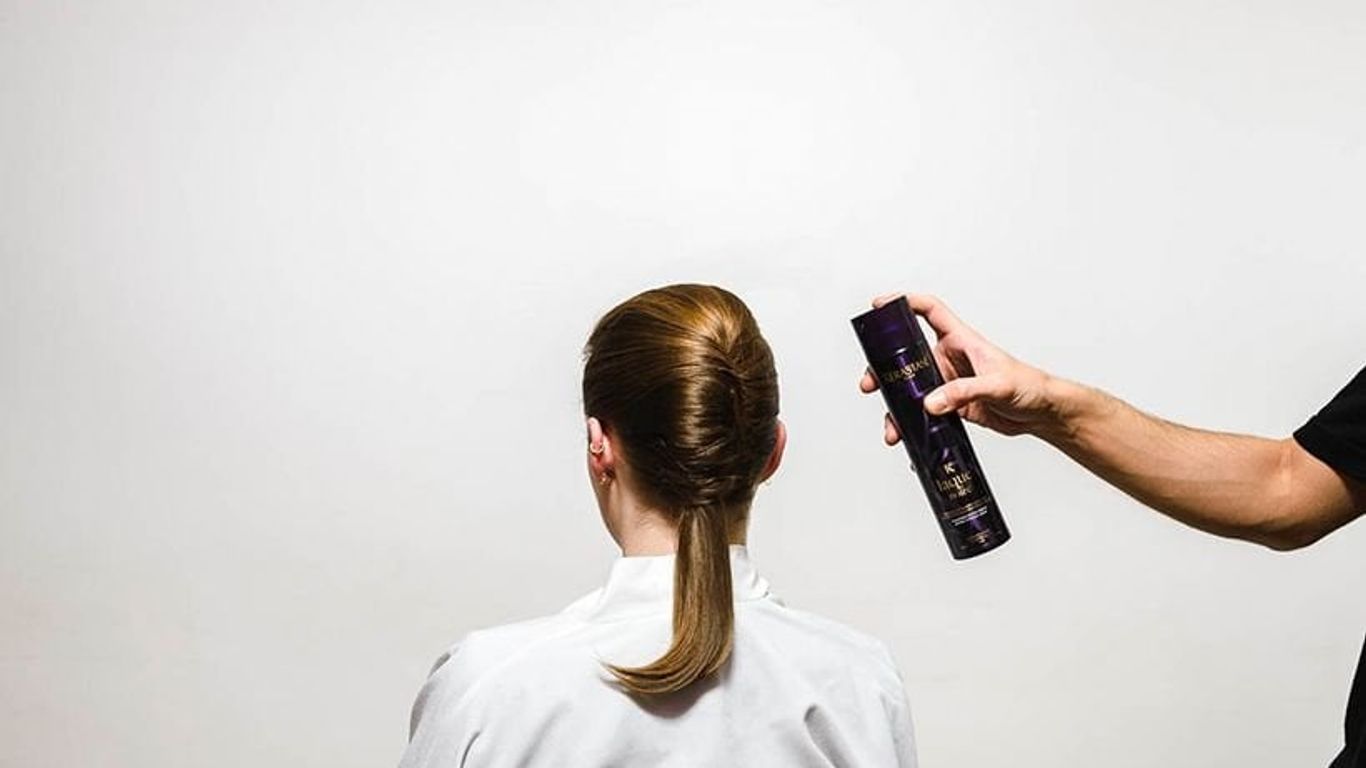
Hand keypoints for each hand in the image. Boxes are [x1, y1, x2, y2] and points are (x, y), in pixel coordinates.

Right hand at [858, 293, 1061, 441]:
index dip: (904, 303)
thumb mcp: (997, 385)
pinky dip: (911, 424)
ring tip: (891, 424)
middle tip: (870, 383)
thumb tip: (930, 403)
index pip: (929, 311)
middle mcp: (949, 359)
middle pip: (907, 355)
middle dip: (883, 368)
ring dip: (895, 404)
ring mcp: (948, 383)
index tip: (881, 305)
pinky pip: (922, 411)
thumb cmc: (1029, 386)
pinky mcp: (950, 405)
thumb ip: (963, 391)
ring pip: (910, 388)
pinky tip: (907, 436)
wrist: (1041, 413)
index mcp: (961, 340)